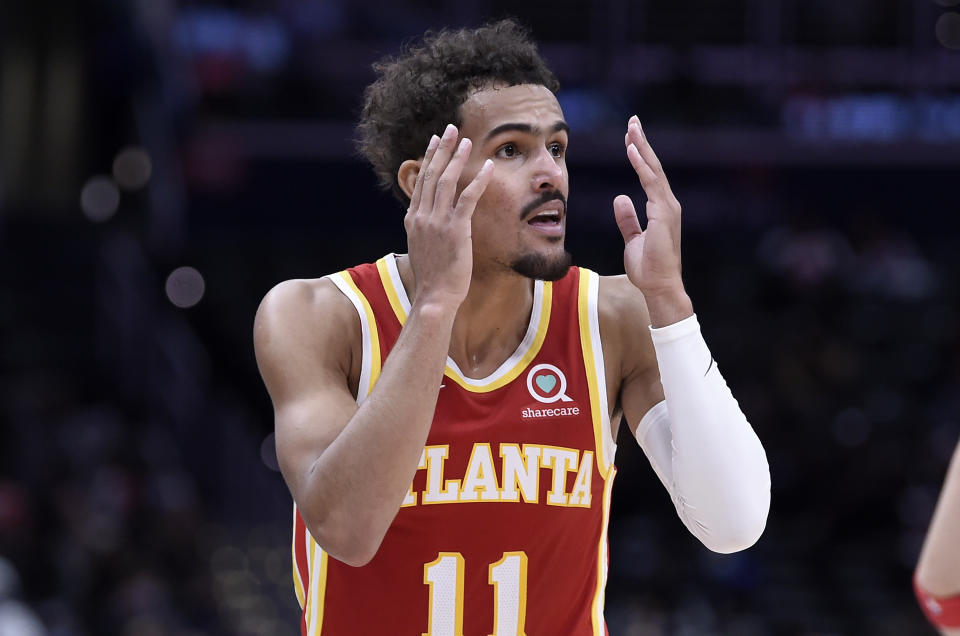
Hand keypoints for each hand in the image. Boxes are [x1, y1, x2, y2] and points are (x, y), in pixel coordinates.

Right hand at [405, 123, 493, 310]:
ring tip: (466, 140)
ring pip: (446, 181)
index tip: (435, 142)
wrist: (434, 296)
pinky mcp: (455, 230)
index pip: (420, 181)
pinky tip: (487, 167)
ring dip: (457, 157)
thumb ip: (425, 229)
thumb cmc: (432, 277)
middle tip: (450, 129)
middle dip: (441, 149)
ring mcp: (437, 222)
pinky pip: (467, 198)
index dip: (429, 159)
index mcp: (413, 219)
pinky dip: (478, 180)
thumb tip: (429, 221)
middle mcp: (422, 216)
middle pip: (431, 174)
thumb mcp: (422, 248)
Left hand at [613, 116, 690, 323]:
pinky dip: (642, 166)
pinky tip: (633, 150)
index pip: (649, 175)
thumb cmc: (648, 267)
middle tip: (633, 121)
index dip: (640, 155)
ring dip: (642, 147)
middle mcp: (667, 204)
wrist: (659, 286)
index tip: (630, 138)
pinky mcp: (664, 214)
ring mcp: (668, 208)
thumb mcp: (633, 239)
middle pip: (653, 167)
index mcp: (661, 209)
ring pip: (653, 170)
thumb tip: (620, 198)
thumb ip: (628, 219)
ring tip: (632, 128)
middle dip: (642, 142)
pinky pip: (651, 184)